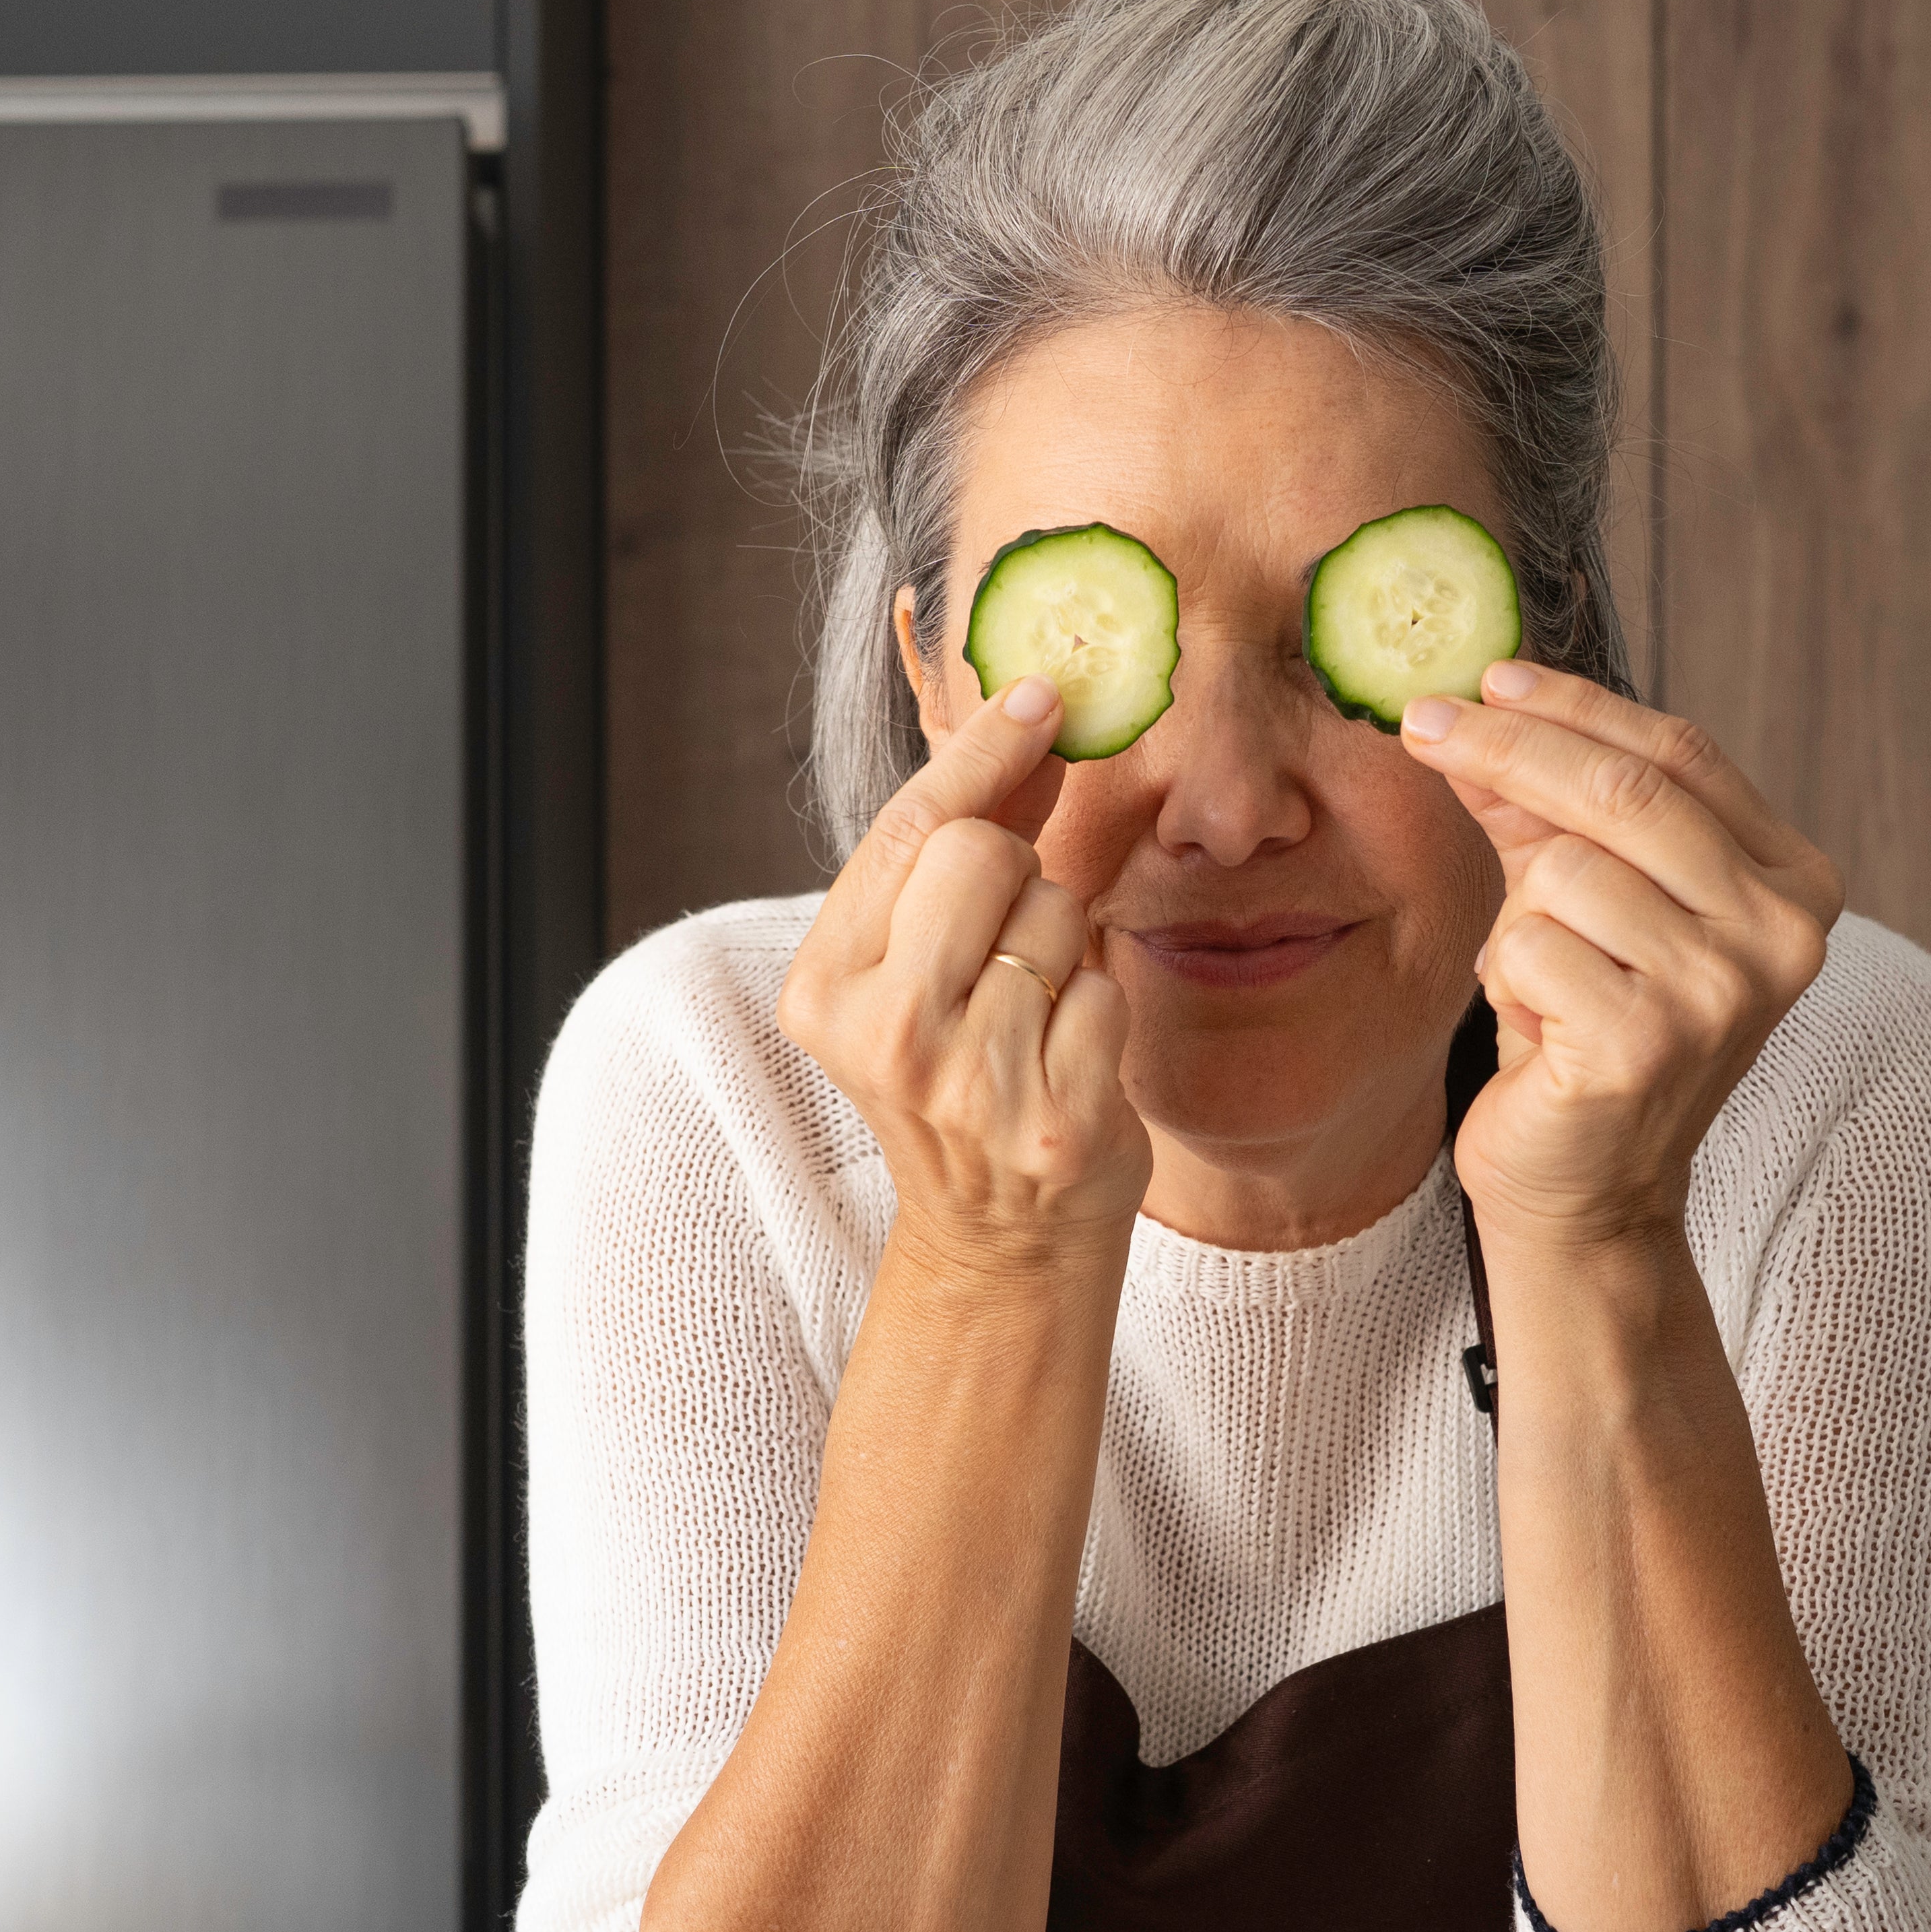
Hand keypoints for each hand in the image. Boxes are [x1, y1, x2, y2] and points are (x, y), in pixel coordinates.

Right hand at [779, 676, 1149, 1258]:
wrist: (999, 1235)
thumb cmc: (960, 1073)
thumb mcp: (924, 964)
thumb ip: (963, 843)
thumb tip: (1030, 713)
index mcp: (824, 990)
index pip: (908, 831)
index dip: (981, 753)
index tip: (1039, 696)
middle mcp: (883, 1037)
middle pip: (980, 854)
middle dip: (1016, 871)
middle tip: (1004, 939)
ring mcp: (969, 1087)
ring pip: (1055, 916)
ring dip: (1064, 945)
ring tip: (1032, 1013)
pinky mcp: (1054, 1122)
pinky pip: (1106, 989)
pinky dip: (1101, 1008)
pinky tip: (1067, 1056)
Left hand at [1402, 664, 1840, 1247]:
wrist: (1588, 1191)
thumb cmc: (1587, 1031)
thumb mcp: (1581, 899)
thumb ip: (1546, 806)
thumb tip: (1472, 704)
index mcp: (1794, 880)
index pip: (1680, 753)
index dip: (1574, 705)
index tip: (1486, 677)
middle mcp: (1782, 932)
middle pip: (1624, 791)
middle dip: (1508, 747)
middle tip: (1421, 724)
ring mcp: (1724, 992)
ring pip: (1568, 870)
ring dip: (1521, 918)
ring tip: (1545, 982)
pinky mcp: (1650, 1045)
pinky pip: (1533, 946)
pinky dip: (1511, 980)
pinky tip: (1541, 1031)